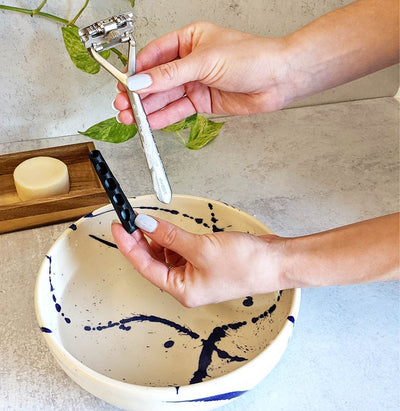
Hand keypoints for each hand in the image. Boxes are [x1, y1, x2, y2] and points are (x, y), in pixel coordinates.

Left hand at [111, 213, 398, 306]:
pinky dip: (171, 238)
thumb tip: (144, 224)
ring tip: (147, 221)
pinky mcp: (203, 262)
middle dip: (141, 241)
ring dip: (156, 238)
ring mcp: (195, 274)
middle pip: (153, 262)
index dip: (129, 246)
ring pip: (165, 256)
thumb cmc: (245, 264)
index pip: (145, 267)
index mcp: (182, 290)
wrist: (275, 261)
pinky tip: (166, 228)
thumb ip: (169, 235)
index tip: (118, 228)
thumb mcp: (201, 247)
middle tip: (130, 220)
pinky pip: (179, 251)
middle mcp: (186, 285)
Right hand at [114, 0, 397, 129]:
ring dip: (148, 108)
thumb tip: (141, 82)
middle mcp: (191, 62)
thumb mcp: (205, 61)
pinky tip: (151, 122)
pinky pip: (179, 110)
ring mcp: (197, 82)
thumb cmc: (252, 57)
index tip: (123, 84)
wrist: (279, 79)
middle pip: (158, 79)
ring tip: (131, 118)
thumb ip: (170, 75)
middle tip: (123, 106)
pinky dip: (165, 117)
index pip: (155, 55)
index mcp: (189, 40)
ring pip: (166, 96)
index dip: (137, 71)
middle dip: (139, 93)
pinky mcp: (204, 101)